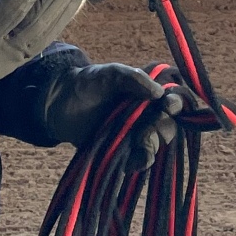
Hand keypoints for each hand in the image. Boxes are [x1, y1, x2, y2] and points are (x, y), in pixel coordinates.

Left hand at [40, 62, 203, 168]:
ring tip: (140, 143)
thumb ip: (133, 77)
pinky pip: (141, 161)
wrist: (58, 104)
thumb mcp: (110, 73)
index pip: (174, 100)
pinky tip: (132, 162)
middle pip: (170, 126)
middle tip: (147, 128)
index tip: (168, 106)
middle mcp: (147, 114)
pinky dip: (141, 163)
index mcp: (149, 93)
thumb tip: (158, 93)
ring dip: (153, 146)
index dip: (176, 104)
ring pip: (158, 145)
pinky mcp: (124, 151)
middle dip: (163, 128)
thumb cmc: (88, 82)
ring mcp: (136, 134)